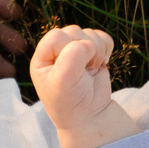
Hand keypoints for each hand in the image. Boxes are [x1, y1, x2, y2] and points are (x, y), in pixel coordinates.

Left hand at [30, 25, 130, 147]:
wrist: (90, 116)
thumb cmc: (70, 102)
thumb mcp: (63, 81)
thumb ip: (72, 56)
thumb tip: (89, 43)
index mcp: (43, 58)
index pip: (56, 36)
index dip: (67, 49)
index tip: (69, 70)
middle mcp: (57, 52)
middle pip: (74, 31)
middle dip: (84, 50)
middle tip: (83, 71)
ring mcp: (75, 51)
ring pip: (90, 33)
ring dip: (96, 51)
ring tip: (91, 71)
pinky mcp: (93, 52)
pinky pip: (102, 37)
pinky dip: (106, 48)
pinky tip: (101, 64)